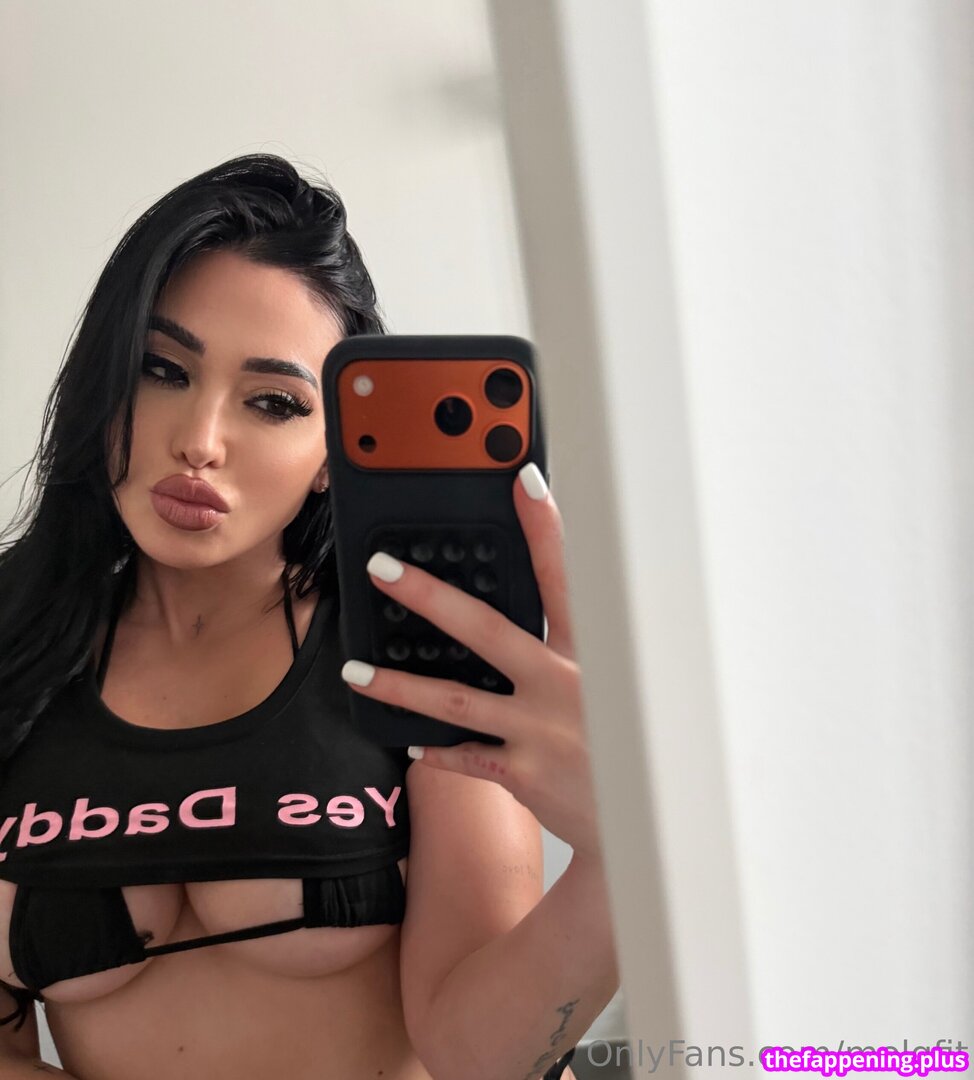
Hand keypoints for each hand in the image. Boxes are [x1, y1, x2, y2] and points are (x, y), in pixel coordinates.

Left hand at [339, 462, 602, 861]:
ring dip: (401, 686)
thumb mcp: (623, 680)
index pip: (566, 578)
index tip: (522, 482)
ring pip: (456, 701)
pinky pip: (467, 759)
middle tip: (385, 570)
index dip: (545, 528)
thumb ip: (585, 643)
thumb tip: (550, 608)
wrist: (651, 815)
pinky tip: (412, 744)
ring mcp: (539, 730)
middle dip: (430, 597)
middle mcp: (563, 684)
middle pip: (486, 630)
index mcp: (591, 653)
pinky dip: (437, 753)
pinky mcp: (525, 774)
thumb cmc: (632, 737)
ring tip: (357, 672)